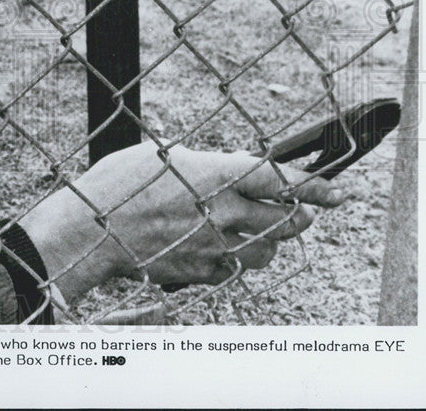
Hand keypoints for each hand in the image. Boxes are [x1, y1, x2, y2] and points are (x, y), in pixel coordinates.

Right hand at [19, 141, 344, 302]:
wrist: (91, 228)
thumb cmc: (118, 184)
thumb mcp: (162, 155)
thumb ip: (202, 163)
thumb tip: (223, 166)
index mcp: (217, 175)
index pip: (283, 182)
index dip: (316, 188)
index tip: (334, 193)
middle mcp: (223, 211)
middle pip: (286, 221)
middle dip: (297, 217)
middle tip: (295, 213)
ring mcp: (212, 245)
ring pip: (265, 252)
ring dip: (267, 242)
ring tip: (252, 233)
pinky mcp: (198, 271)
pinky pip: (232, 270)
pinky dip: (232, 261)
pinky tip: (216, 250)